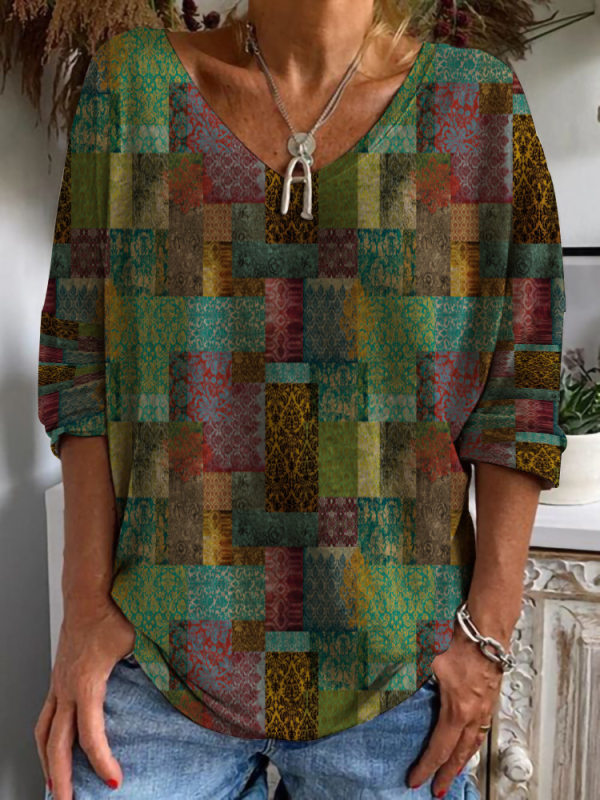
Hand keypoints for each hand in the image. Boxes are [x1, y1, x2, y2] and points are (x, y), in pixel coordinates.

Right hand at [33, 598, 135, 799]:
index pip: (90, 734)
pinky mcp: (57, 681)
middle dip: (62, 779)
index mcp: (87, 683)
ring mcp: (58, 685)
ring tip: (55, 789)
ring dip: (47, 765)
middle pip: (57, 745)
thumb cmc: (112, 614)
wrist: (86, 595)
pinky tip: (53, 752)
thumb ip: (155, 662)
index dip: (103, 762)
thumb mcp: (138, 640)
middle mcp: (66, 689)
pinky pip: (44, 718)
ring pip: (43, 734)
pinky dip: (45, 741)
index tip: (116, 783)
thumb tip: (182, 679)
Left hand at [406, 624, 503, 796]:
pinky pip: (481, 730)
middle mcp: (473, 713)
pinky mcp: (489, 699)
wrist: (487, 631)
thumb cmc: (460, 641)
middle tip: (438, 790)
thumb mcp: (428, 659)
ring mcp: (484, 708)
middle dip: (447, 774)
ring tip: (453, 772)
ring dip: (462, 761)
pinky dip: (473, 743)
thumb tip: (386, 677)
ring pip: (473, 744)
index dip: (427, 766)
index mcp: (457, 709)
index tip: (416, 780)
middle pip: (460, 754)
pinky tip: (468, 743)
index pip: (440, 747)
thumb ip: (408, 673)